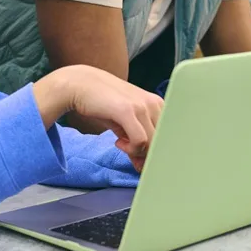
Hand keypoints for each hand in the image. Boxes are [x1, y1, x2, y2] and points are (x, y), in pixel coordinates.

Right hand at [34, 65, 164, 170]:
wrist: (80, 84)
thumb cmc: (103, 103)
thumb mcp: (125, 122)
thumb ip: (137, 141)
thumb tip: (143, 165)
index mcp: (157, 104)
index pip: (170, 135)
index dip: (159, 152)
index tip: (144, 159)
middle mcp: (153, 103)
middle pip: (163, 142)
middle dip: (148, 156)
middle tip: (131, 157)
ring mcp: (142, 106)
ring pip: (153, 143)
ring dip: (138, 152)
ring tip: (122, 144)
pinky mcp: (128, 110)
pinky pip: (140, 141)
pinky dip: (131, 149)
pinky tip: (118, 142)